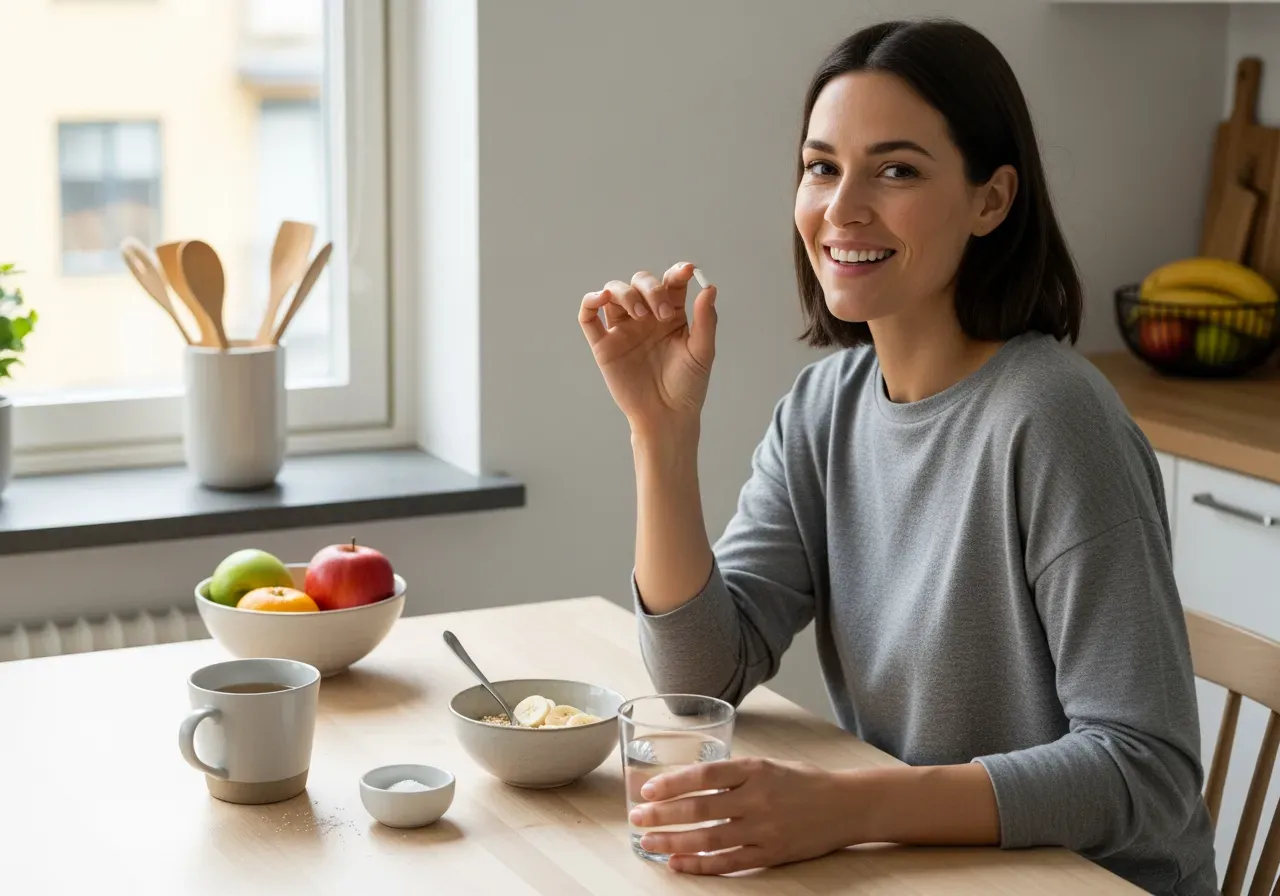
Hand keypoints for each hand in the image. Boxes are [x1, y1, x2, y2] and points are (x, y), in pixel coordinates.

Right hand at [578, 263, 717, 433]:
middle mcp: (645, 317)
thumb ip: (706, 320)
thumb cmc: (687, 386)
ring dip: (625, 293)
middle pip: (640, 282)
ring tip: (639, 314)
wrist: (666, 416)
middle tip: (661, 313)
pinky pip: (588, 317)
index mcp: (671, 314)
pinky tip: (600, 298)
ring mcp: (623, 329)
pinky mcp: (604, 345)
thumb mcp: (702, 352)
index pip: (671, 283)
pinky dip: (590, 301)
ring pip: (614, 292)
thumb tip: (709, 288)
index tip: (687, 271)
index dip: (677, 272)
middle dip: (651, 289)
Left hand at [628, 757, 854, 874]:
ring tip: (648, 843)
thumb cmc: (804, 781)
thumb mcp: (769, 764)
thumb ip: (733, 773)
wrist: (846, 805)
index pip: (705, 774)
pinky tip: (678, 863)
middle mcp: (758, 798)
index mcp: (755, 770)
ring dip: (674, 842)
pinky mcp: (771, 855)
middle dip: (663, 815)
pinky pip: (729, 862)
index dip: (672, 783)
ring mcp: (764, 829)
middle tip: (638, 818)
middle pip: (700, 808)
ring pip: (709, 839)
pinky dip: (700, 865)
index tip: (648, 790)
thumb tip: (689, 782)